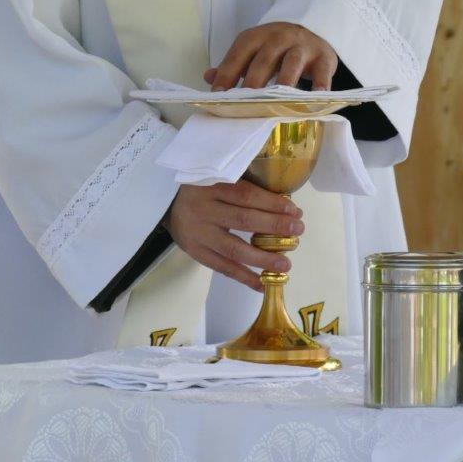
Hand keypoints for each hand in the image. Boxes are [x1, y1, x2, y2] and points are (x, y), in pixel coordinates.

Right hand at [165, 180, 303, 290]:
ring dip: (262, 258)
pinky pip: (222, 267)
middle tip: (298, 230)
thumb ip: (242, 187)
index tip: (294, 209)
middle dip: (274, 226)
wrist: (164, 203)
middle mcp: (202, 210)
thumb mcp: (216, 177)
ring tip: (285, 263)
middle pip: (243, 220)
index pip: (245, 195)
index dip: (272, 203)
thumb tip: (284, 205)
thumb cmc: (202, 189)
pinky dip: (244, 277)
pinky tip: (263, 284)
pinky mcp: (195, 252)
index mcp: (210, 186)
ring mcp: (198, 234)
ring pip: (233, 248)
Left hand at [204, 23, 337, 90]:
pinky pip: (322, 72)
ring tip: (277, 100)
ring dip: (284, 81)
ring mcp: (302, 47)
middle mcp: (279, 38)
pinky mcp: (323, 57)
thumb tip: (209, 78)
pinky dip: (319, 85)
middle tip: (245, 102)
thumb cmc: (278, 46)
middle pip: (264, 58)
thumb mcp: (254, 49)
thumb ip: (233, 65)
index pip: (239, 53)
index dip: (228, 73)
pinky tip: (315, 98)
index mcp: (257, 37)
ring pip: (292, 62)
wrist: (313, 28)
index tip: (218, 94)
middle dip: (254, 80)